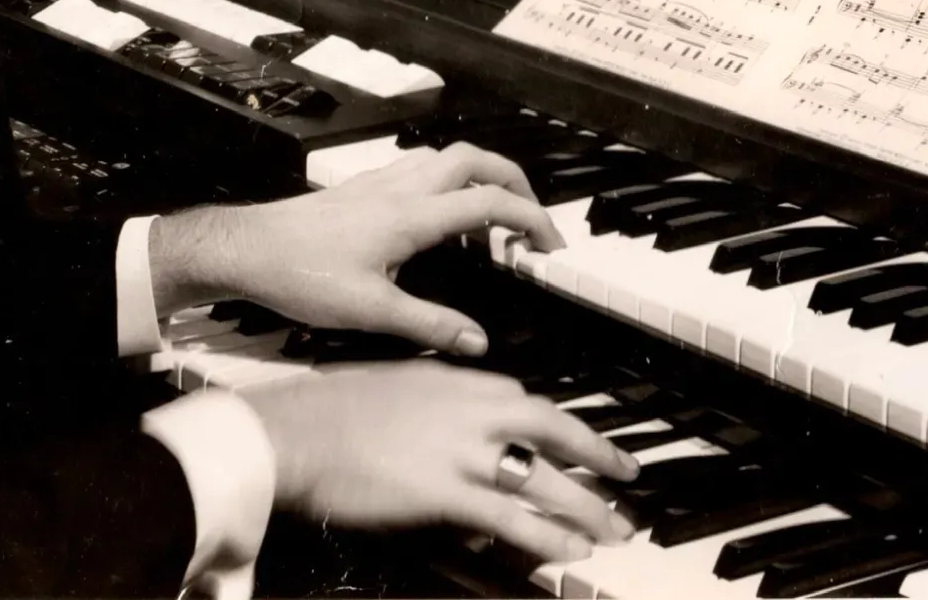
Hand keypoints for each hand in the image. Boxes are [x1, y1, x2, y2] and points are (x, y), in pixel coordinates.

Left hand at [149, 143, 564, 355]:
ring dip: (480, 178)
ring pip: (447, 158)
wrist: (249, 249)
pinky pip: (420, 169)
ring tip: (490, 222)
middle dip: (515, 180)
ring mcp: (381, 182)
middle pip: (476, 159)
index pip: (490, 202)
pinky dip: (447, 183)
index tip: (550, 244)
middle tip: (531, 218)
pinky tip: (439, 217)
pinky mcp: (362, 187)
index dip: (530, 218)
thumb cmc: (302, 275)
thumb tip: (477, 340)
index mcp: (412, 216)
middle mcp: (402, 188)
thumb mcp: (371, 312)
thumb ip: (429, 325)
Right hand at [243, 361, 639, 564]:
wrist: (299, 430)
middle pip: (553, 430)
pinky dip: (547, 535)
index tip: (580, 441)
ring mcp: (464, 452)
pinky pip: (513, 518)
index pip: (526, 400)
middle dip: (598, 455)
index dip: (560, 427)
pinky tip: (572, 548)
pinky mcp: (449, 493)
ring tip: (615, 527)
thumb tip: (450, 412)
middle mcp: (472, 409)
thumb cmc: (331, 407)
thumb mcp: (394, 382)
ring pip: (544, 479)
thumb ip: (434, 396)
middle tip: (627, 475)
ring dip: (586, 505)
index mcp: (458, 380)